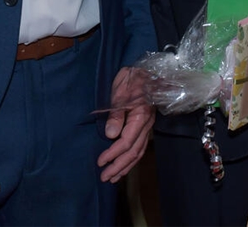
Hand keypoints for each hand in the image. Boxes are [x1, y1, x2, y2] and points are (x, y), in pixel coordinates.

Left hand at [98, 67, 154, 182]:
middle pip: (134, 151)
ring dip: (126, 166)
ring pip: (139, 151)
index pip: (127, 142)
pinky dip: (132, 158)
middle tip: (104, 177)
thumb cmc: (131, 78)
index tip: (100, 162)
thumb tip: (111, 136)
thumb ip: (117, 114)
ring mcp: (148, 126)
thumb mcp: (120, 91)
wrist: (146, 70)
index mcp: (140, 116)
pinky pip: (140, 147)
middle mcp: (146, 124)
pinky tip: (125, 164)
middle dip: (119, 166)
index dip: (113, 154)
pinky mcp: (145, 126)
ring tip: (114, 177)